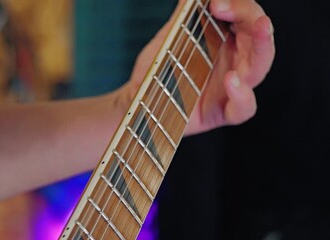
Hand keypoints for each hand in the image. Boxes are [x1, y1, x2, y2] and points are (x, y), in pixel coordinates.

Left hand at [119, 0, 274, 135]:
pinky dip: (243, 95)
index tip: (215, 3)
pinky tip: (231, 79)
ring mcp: (232, 89)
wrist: (141, 96)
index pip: (245, 18)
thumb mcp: (170, 37)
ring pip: (259, 68)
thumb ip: (185, 14)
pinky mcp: (223, 112)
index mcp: (226, 41)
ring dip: (262, 46)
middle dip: (253, 18)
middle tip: (236, 9)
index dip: (239, 6)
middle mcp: (235, 62)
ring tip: (260, 27)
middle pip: (258, 39)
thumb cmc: (160, 68)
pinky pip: (243, 108)